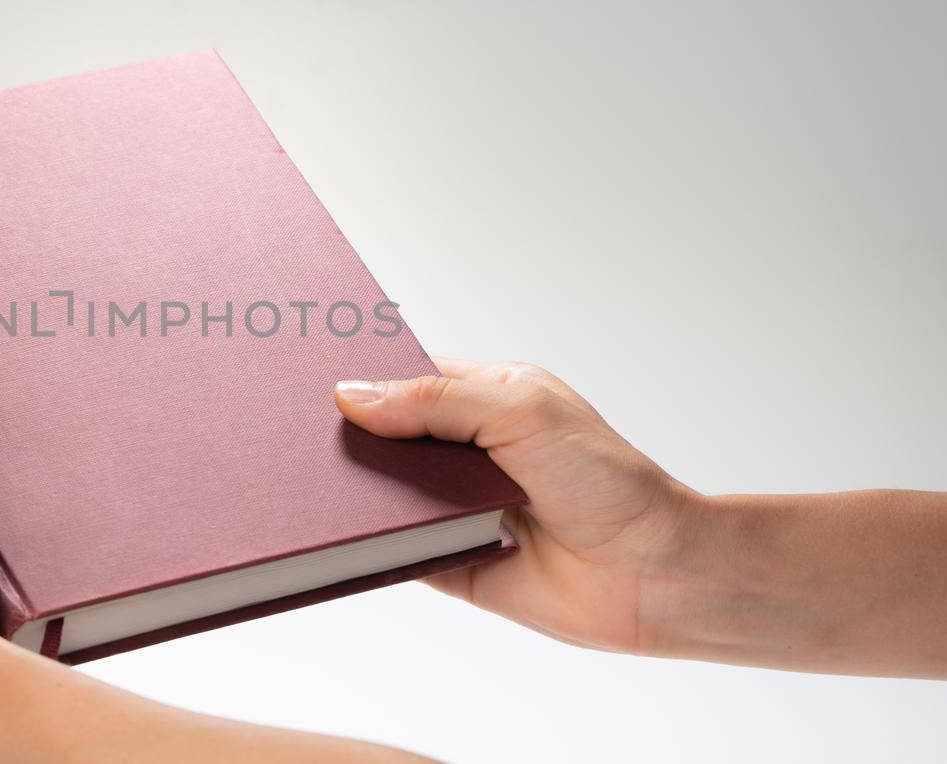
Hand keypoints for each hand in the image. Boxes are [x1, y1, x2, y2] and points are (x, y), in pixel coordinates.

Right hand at [334, 359, 696, 654]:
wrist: (654, 573)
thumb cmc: (609, 481)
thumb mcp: (519, 411)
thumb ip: (436, 400)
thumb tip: (353, 396)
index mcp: (486, 398)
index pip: (406, 377)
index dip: (363, 375)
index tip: (309, 372)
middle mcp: (467, 451)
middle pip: (385, 435)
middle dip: (346, 434)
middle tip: (292, 429)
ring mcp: (456, 508)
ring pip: (382, 494)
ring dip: (352, 491)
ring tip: (300, 479)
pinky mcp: (450, 562)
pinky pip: (394, 551)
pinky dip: (367, 546)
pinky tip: (334, 535)